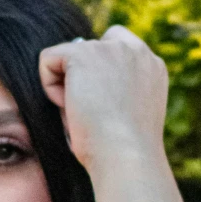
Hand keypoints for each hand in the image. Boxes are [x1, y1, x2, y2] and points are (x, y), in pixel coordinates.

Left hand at [38, 27, 169, 179]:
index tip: (100, 103)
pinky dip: (49, 86)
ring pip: (68, 58)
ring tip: (83, 113)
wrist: (126, 156)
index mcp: (152, 66)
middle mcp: (136, 51)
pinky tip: (69, 107)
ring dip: (67, 87)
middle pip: (89, 49)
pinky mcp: (84, 53)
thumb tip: (77, 79)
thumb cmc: (122, 150)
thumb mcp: (127, 113)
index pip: (116, 45)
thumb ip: (113, 87)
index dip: (97, 71)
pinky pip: (48, 59)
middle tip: (93, 112)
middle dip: (82, 79)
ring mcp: (111, 48)